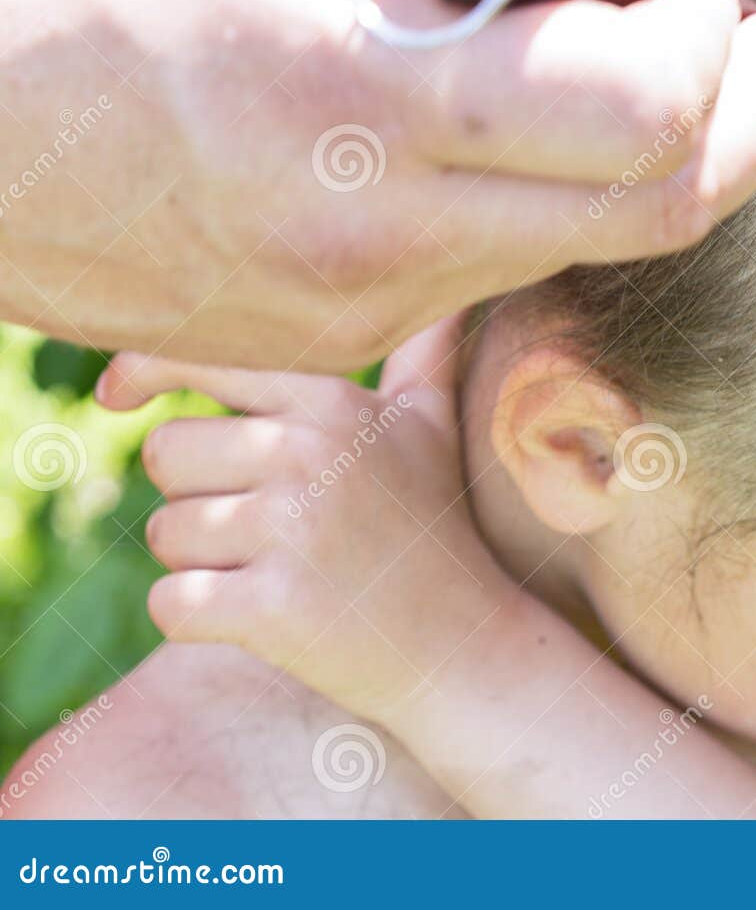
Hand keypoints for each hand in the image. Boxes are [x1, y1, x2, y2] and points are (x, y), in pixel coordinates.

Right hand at [0, 0, 755, 371]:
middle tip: (741, 37)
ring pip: (601, 245)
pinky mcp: (355, 340)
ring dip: (655, 154)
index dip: (719, 42)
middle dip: (748, 117)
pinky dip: (559, 195)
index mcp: (370, 94)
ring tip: (614, 56)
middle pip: (666, 206)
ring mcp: (374, 303)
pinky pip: (515, 273)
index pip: (644, 110)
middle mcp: (388, 229)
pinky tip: (511, 125)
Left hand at [102, 318, 518, 726]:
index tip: (115, 394)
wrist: (463, 642)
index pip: (202, 362)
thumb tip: (452, 290)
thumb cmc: (430, 526)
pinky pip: (170, 605)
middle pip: (166, 454)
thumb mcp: (429, 426)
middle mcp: (307, 454)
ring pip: (165, 534)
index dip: (141, 372)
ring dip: (201, 562)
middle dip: (197, 496)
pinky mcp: (271, 607)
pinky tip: (262, 617)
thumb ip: (423, 349)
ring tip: (280, 570)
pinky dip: (198, 619)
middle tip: (271, 527)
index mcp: (330, 403)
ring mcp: (290, 530)